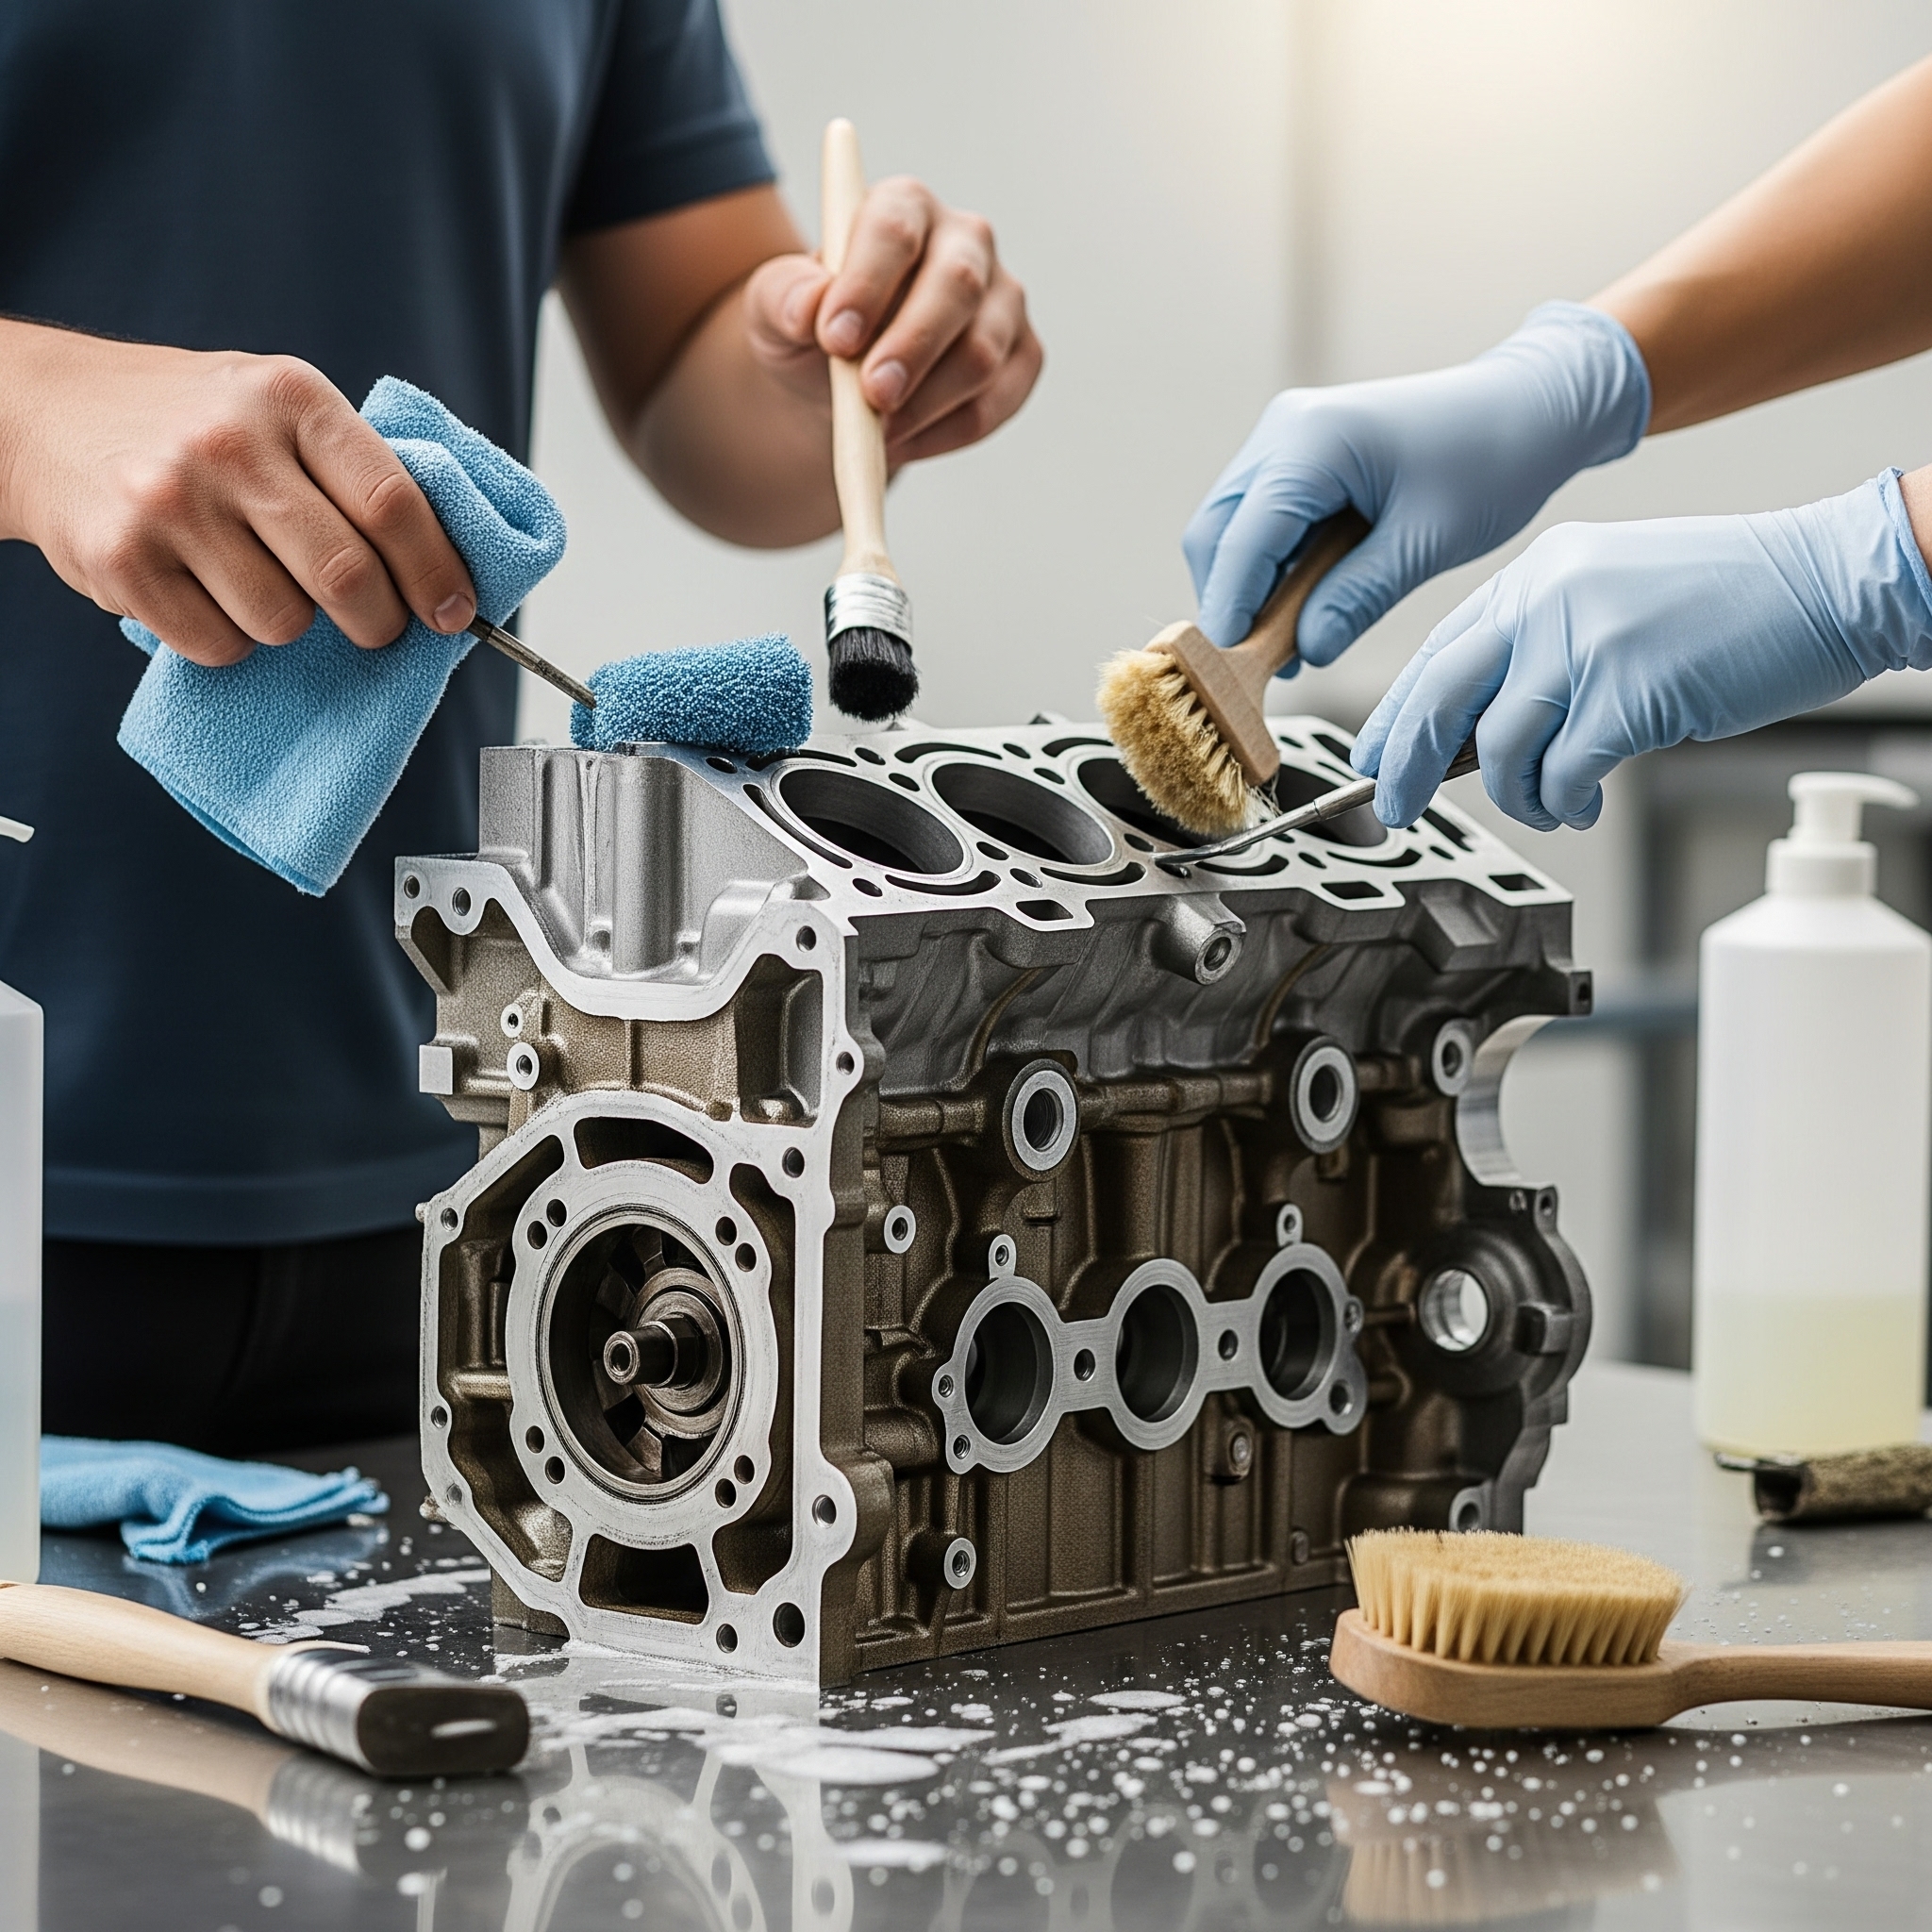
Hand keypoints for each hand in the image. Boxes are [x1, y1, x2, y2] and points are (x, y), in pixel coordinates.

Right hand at [0, 323, 475, 665]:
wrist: (41, 411)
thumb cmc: (188, 420)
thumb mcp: (275, 407)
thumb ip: (353, 470)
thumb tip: (446, 571)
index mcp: (290, 397)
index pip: (394, 503)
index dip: (437, 573)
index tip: (455, 613)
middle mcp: (230, 443)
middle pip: (349, 578)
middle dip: (379, 623)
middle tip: (376, 625)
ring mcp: (170, 501)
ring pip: (285, 623)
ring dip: (290, 625)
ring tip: (258, 581)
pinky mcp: (122, 559)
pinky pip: (221, 645)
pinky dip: (229, 639)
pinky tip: (204, 592)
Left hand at [743, 176, 1041, 462]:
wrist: (839, 381)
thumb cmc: (810, 330)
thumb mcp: (773, 310)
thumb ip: (784, 298)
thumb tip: (809, 308)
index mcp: (902, 207)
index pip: (895, 230)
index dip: (867, 284)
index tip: (835, 339)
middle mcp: (965, 241)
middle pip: (956, 287)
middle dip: (912, 348)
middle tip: (872, 397)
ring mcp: (1003, 299)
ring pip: (981, 353)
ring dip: (927, 402)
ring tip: (878, 432)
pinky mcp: (1022, 356)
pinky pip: (995, 402)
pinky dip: (946, 433)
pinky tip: (905, 442)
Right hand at [1183, 302, 1649, 656]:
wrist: (1525, 407)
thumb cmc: (1490, 461)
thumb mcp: (1426, 542)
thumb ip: (1357, 597)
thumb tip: (1305, 651)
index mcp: (1312, 441)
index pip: (1244, 539)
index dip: (1232, 607)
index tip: (1230, 670)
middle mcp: (1284, 429)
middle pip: (1217, 532)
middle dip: (1231, 600)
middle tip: (1262, 664)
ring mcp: (1286, 436)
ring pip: (1230, 527)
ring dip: (1249, 586)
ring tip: (1291, 641)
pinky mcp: (1297, 451)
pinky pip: (1259, 518)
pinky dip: (1269, 566)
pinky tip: (1303, 605)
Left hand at [1354, 472, 1931, 831]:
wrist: (1827, 580)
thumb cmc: (1729, 600)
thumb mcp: (1607, 595)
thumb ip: (1539, 648)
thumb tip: (1476, 732)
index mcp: (1536, 575)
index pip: (1437, 652)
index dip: (1396, 715)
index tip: (1374, 760)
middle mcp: (1548, 600)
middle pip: (1440, 697)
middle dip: (1406, 764)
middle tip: (1397, 807)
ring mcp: (1587, 642)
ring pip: (1500, 748)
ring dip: (1516, 796)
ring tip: (1547, 805)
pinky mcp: (1629, 691)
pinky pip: (1563, 773)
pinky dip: (1564, 801)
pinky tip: (1583, 802)